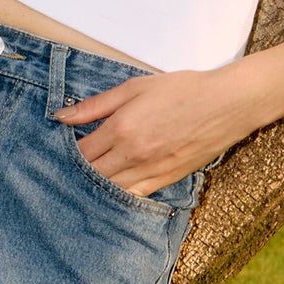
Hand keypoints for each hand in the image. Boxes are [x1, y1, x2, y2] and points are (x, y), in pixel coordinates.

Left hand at [54, 66, 263, 196]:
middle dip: (75, 172)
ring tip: (83, 180)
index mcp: (122, 128)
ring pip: (110, 189)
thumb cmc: (181, 90)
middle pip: (91, 174)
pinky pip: (133, 195)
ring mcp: (150, 171)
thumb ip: (96, 105)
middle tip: (63, 169)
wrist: (226, 104)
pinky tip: (109, 190)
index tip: (57, 149)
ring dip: (93, 186)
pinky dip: (117, 194)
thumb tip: (61, 116)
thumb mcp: (135, 87)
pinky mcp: (166, 180)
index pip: (81, 151)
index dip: (65, 152)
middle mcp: (133, 154)